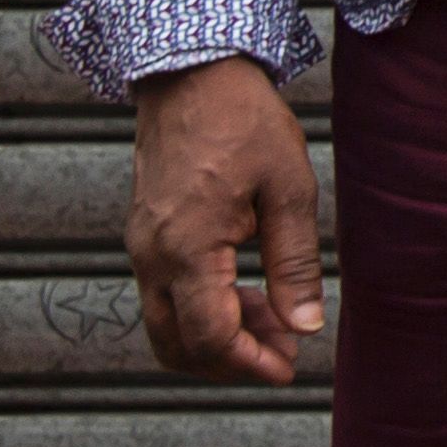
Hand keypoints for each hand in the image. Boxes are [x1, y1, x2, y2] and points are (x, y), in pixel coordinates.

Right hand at [127, 56, 324, 385]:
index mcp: (186, 248)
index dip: (249, 363)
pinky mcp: (144, 237)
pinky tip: (249, 294)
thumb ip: (294, 263)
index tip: (288, 369)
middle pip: (177, 345)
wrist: (192, 77)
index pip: (209, 336)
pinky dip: (202, 309)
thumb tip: (305, 325)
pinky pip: (164, 295)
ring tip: (276, 322)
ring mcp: (141, 247)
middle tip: (285, 352)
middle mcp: (151, 256)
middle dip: (230, 361)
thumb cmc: (245, 125)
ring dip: (217, 338)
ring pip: (166, 325)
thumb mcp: (288, 189)